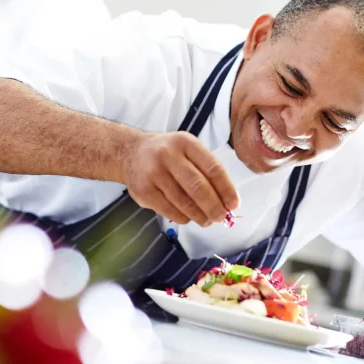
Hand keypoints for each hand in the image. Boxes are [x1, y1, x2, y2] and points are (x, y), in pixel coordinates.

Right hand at [121, 131, 239, 226]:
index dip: (226, 189)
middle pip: (198, 187)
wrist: (130, 153)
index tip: (233, 204)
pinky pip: (170, 211)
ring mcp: (153, 174)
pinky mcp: (144, 191)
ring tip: (206, 220)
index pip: (212, 168)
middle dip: (214, 207)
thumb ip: (206, 169)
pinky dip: (183, 218)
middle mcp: (168, 155)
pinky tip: (188, 217)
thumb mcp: (187, 150)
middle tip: (221, 217)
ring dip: (200, 216)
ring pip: (184, 203)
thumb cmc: (166, 154)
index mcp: (185, 143)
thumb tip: (226, 200)